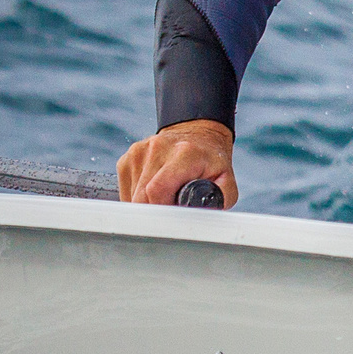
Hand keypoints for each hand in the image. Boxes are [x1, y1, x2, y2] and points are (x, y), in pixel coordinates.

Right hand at [119, 120, 237, 206]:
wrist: (196, 136)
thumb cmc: (211, 162)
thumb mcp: (225, 181)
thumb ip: (219, 199)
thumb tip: (202, 217)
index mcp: (185, 153)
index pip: (157, 190)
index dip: (163, 210)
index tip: (172, 216)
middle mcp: (158, 148)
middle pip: (142, 197)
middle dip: (156, 210)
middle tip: (172, 207)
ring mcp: (139, 152)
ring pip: (132, 197)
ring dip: (148, 203)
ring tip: (167, 194)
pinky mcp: (127, 159)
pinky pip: (127, 190)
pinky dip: (139, 196)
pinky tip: (156, 188)